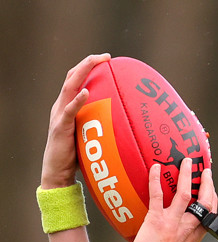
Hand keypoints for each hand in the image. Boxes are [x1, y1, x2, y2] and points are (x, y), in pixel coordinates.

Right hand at [41, 53, 110, 188]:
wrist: (58, 173)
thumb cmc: (76, 158)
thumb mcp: (89, 137)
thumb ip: (99, 127)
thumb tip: (124, 126)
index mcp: (68, 106)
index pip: (77, 79)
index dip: (89, 67)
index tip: (107, 60)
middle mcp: (61, 106)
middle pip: (73, 76)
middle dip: (88, 63)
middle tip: (105, 56)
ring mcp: (59, 115)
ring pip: (69, 86)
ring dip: (82, 72)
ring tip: (95, 62)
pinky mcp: (60, 127)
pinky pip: (69, 110)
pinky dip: (77, 99)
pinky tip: (86, 92)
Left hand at [127, 158, 217, 241]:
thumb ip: (184, 235)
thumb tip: (180, 225)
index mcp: (196, 233)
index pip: (211, 211)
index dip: (212, 195)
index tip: (211, 186)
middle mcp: (188, 226)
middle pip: (205, 200)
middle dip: (206, 182)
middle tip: (204, 170)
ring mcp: (173, 221)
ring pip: (185, 193)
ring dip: (186, 174)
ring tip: (186, 162)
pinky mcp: (156, 219)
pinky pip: (157, 195)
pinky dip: (156, 179)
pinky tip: (156, 168)